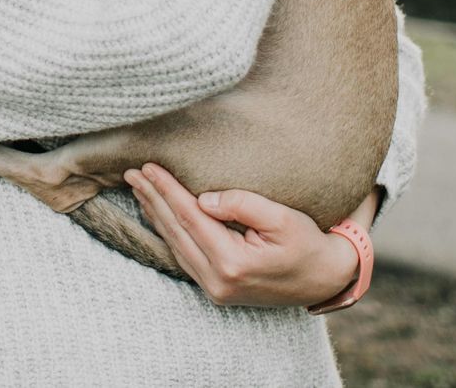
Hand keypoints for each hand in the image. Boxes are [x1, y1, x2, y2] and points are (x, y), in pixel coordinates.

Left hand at [122, 163, 359, 307]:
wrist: (324, 281)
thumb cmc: (308, 245)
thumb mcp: (283, 218)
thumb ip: (243, 204)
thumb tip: (203, 198)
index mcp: (232, 263)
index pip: (189, 217)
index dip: (167, 189)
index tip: (148, 166)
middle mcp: (217, 281)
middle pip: (176, 231)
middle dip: (152, 199)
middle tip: (131, 173)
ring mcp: (215, 289)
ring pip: (175, 245)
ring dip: (156, 215)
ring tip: (139, 189)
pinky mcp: (217, 289)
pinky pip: (184, 256)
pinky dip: (169, 232)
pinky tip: (159, 215)